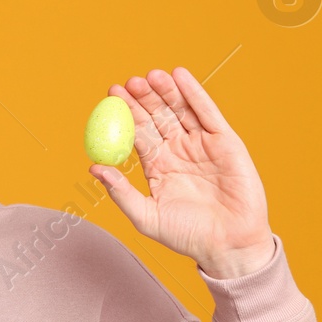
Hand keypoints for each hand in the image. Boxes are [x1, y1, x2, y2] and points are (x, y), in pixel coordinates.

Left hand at [89, 67, 274, 279]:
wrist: (228, 245)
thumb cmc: (187, 236)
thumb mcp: (146, 216)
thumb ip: (120, 192)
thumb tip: (94, 167)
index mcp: (157, 165)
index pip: (138, 133)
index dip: (126, 114)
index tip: (111, 96)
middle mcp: (178, 151)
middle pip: (157, 117)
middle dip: (143, 98)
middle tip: (127, 82)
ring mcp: (202, 145)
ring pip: (180, 110)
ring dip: (165, 91)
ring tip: (149, 76)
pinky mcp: (225, 142)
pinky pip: (207, 113)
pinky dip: (194, 94)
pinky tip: (180, 76)